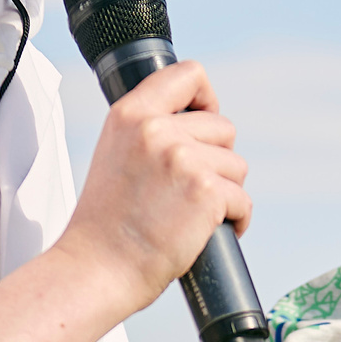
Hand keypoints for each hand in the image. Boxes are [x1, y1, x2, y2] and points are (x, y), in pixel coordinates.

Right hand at [55, 61, 249, 312]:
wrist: (98, 267)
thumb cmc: (107, 223)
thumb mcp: (116, 153)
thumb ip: (148, 131)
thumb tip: (196, 124)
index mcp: (131, 114)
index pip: (188, 74)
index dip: (206, 98)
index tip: (204, 122)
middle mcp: (156, 130)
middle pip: (223, 127)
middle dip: (217, 160)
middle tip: (189, 191)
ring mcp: (182, 159)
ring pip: (237, 165)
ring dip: (226, 192)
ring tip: (193, 214)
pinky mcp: (205, 192)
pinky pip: (243, 200)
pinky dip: (236, 220)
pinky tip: (210, 232)